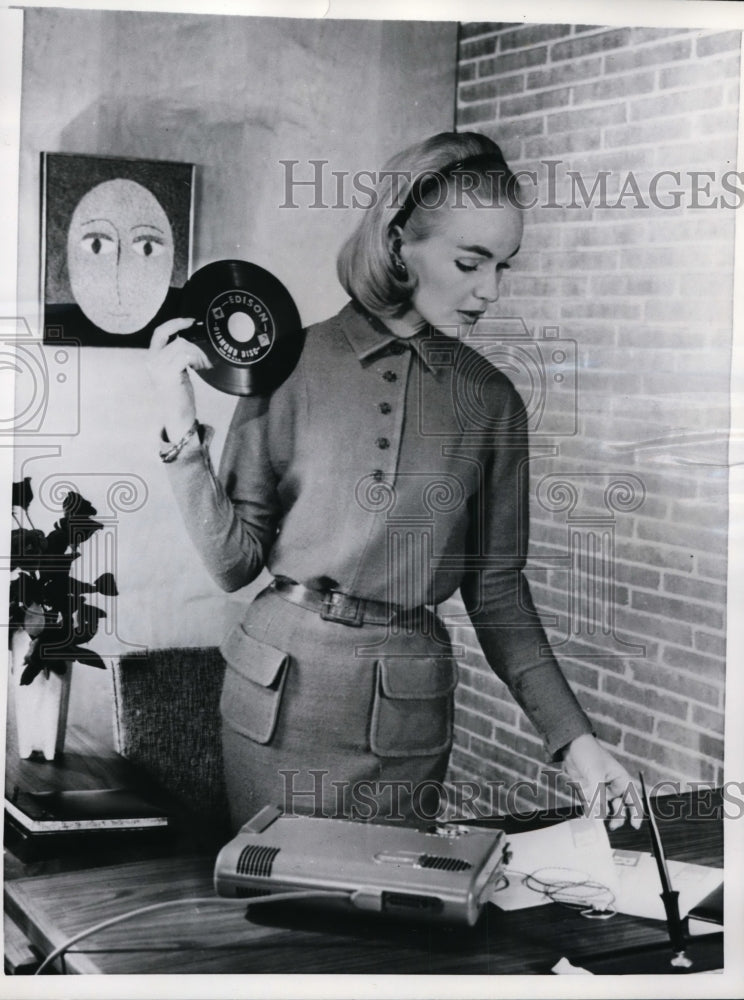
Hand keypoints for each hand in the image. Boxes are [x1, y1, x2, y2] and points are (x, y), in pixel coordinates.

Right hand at [147, 318, 212, 440]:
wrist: (178, 416)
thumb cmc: (179, 394)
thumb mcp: (175, 370)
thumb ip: (175, 354)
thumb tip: (188, 336)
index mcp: (151, 359)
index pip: (160, 332)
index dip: (175, 323)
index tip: (191, 321)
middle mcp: (151, 362)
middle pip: (177, 340)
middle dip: (196, 347)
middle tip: (204, 359)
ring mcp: (158, 369)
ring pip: (184, 347)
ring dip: (199, 355)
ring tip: (203, 366)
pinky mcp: (168, 376)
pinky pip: (186, 356)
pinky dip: (198, 360)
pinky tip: (201, 369)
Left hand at [562, 733, 641, 829]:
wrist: (570, 745)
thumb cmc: (588, 753)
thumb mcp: (595, 773)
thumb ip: (598, 794)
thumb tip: (600, 814)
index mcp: (621, 778)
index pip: (633, 797)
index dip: (636, 812)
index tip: (634, 825)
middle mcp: (612, 785)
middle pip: (621, 806)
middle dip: (618, 817)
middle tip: (613, 826)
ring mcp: (600, 789)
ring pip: (605, 807)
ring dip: (602, 813)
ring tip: (598, 816)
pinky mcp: (589, 791)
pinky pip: (591, 804)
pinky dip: (590, 809)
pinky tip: (587, 811)